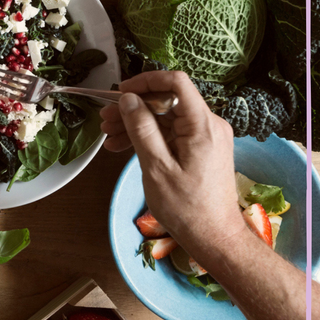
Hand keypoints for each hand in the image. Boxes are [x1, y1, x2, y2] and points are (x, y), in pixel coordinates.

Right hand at [100, 70, 243, 257]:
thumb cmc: (186, 207)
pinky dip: (148, 137)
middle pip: (168, 101)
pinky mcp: (201, 149)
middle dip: (134, 107)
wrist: (214, 237)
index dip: (146, 82)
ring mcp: (206, 137)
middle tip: (105, 120)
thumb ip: (142, 129)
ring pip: (166, 118)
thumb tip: (128, 99)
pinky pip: (172, 133)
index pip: (176, 83)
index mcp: (203, 125)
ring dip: (136, 123)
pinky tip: (123, 147)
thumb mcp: (156, 167)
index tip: (120, 93)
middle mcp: (209, 125)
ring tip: (108, 136)